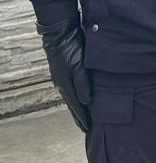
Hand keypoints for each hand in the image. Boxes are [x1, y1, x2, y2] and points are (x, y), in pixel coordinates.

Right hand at [37, 19, 91, 133]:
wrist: (60, 34)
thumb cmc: (72, 48)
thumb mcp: (80, 65)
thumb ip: (83, 83)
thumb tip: (87, 102)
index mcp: (66, 85)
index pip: (76, 106)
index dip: (83, 118)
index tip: (88, 129)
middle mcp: (63, 84)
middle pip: (72, 105)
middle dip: (79, 117)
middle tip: (86, 128)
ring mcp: (62, 78)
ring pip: (71, 98)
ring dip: (77, 108)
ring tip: (83, 117)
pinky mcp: (64, 72)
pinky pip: (71, 90)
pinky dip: (76, 98)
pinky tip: (79, 98)